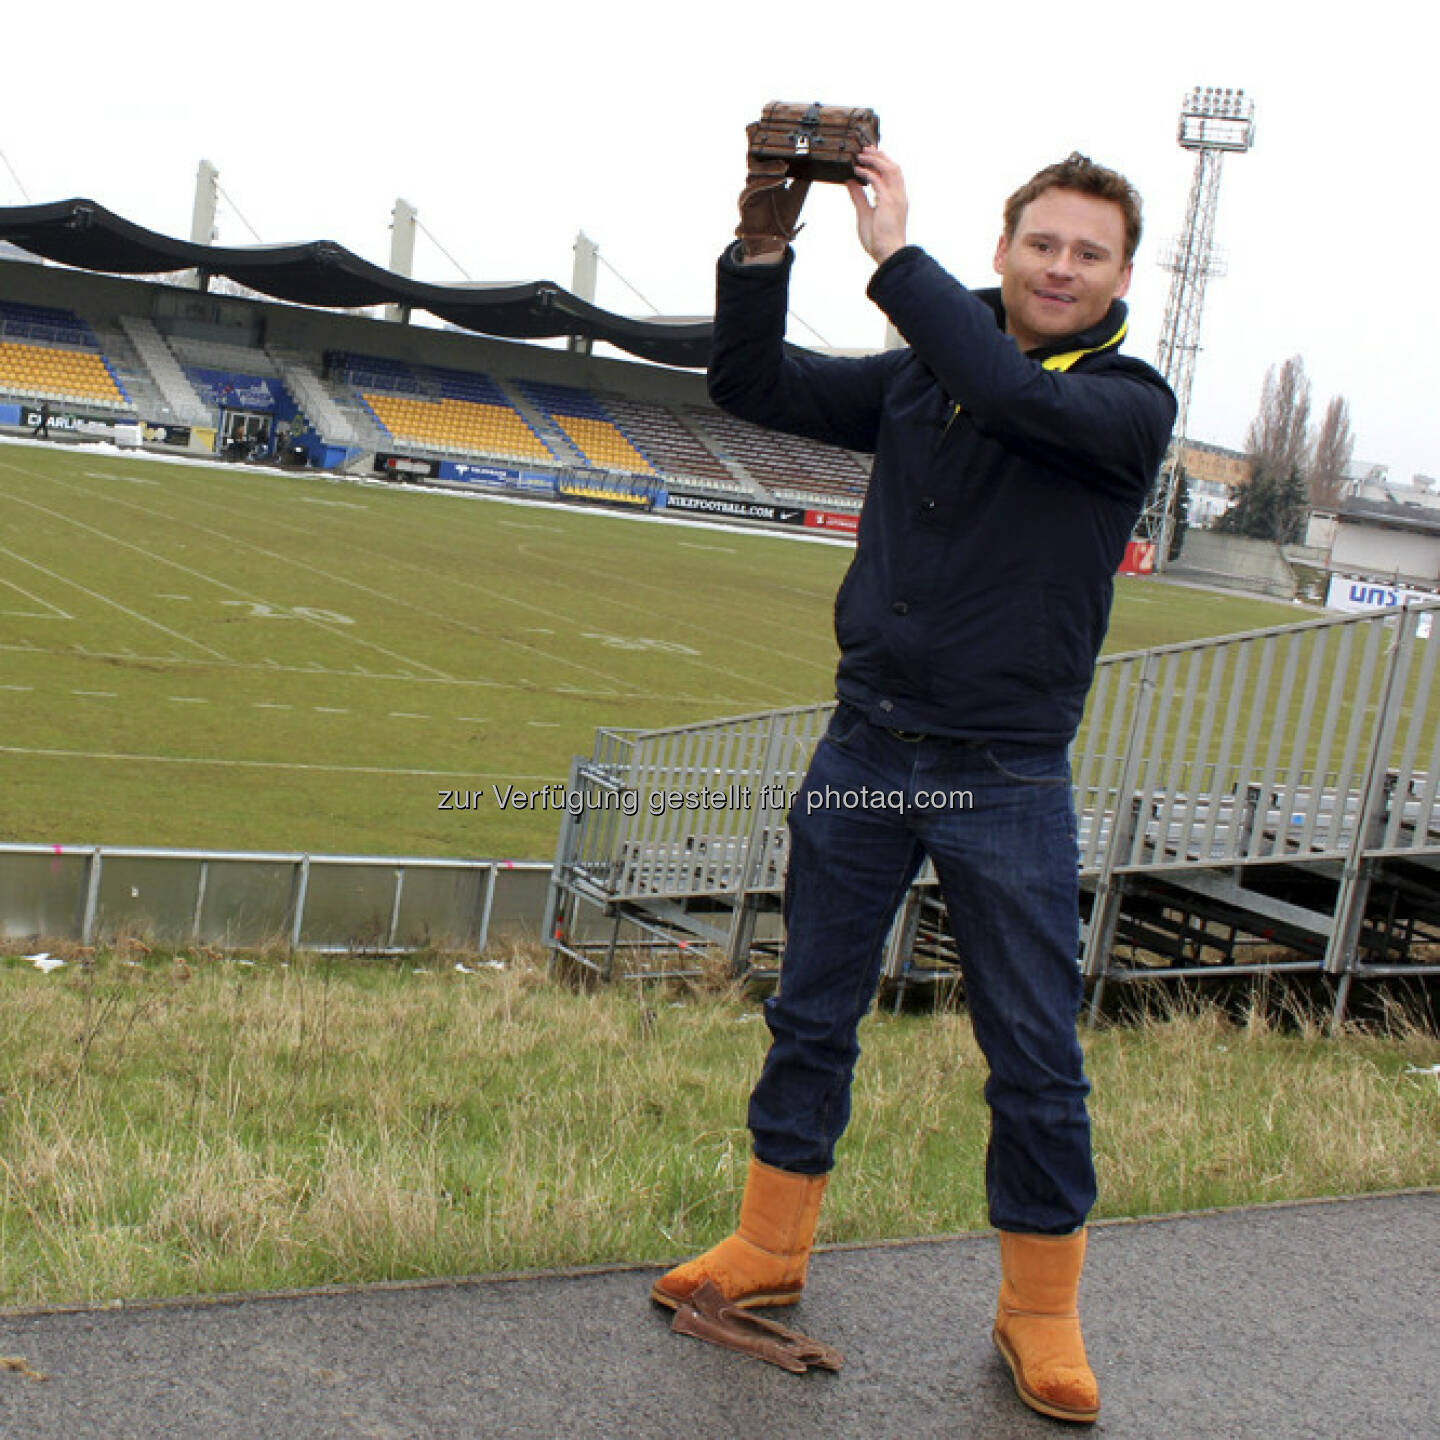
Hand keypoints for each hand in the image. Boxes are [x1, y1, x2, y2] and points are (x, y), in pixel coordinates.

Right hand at [735, 123, 811, 264]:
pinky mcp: (745, 203)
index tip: (763, 121)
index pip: (762, 152)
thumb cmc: (782, 218)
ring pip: (754, 172)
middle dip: (752, 141)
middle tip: (756, 126)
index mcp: (765, 174)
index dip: (760, 137)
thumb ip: (803, 178)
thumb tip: (816, 162)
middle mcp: (754, 179)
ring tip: (784, 167)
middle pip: (751, 156)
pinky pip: (753, 190)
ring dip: (769, 168)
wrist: (771, 242)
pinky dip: (767, 184)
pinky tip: (779, 180)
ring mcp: (748, 190)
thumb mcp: (797, 195)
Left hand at [846, 148, 907, 265]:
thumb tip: (851, 182)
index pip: (893, 174)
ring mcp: (895, 198)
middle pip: (894, 167)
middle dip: (880, 155)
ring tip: (861, 154)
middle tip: (866, 148)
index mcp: (897, 199)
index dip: (883, 162)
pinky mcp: (888, 202)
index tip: (871, 155)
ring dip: (875, 159)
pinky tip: (857, 169)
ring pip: (889, 169)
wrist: (887, 254)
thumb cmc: (878, 240)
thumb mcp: (864, 213)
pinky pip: (878, 181)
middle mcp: (899, 196)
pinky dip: (867, 172)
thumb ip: (858, 197)